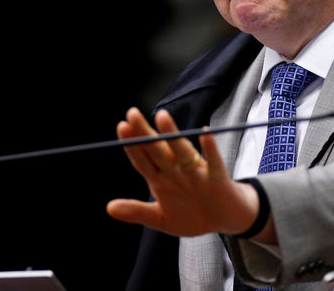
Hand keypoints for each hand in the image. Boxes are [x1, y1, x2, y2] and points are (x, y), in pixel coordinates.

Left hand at [107, 107, 261, 237]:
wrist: (225, 220)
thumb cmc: (192, 215)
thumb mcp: (161, 219)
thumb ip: (137, 211)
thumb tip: (108, 208)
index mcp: (161, 178)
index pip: (143, 159)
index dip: (132, 146)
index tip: (121, 127)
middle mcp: (177, 170)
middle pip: (158, 149)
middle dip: (145, 133)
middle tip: (131, 114)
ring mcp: (197, 172)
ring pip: (182, 150)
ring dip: (173, 135)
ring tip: (162, 117)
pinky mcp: (217, 177)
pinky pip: (213, 161)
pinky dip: (210, 148)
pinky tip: (205, 133)